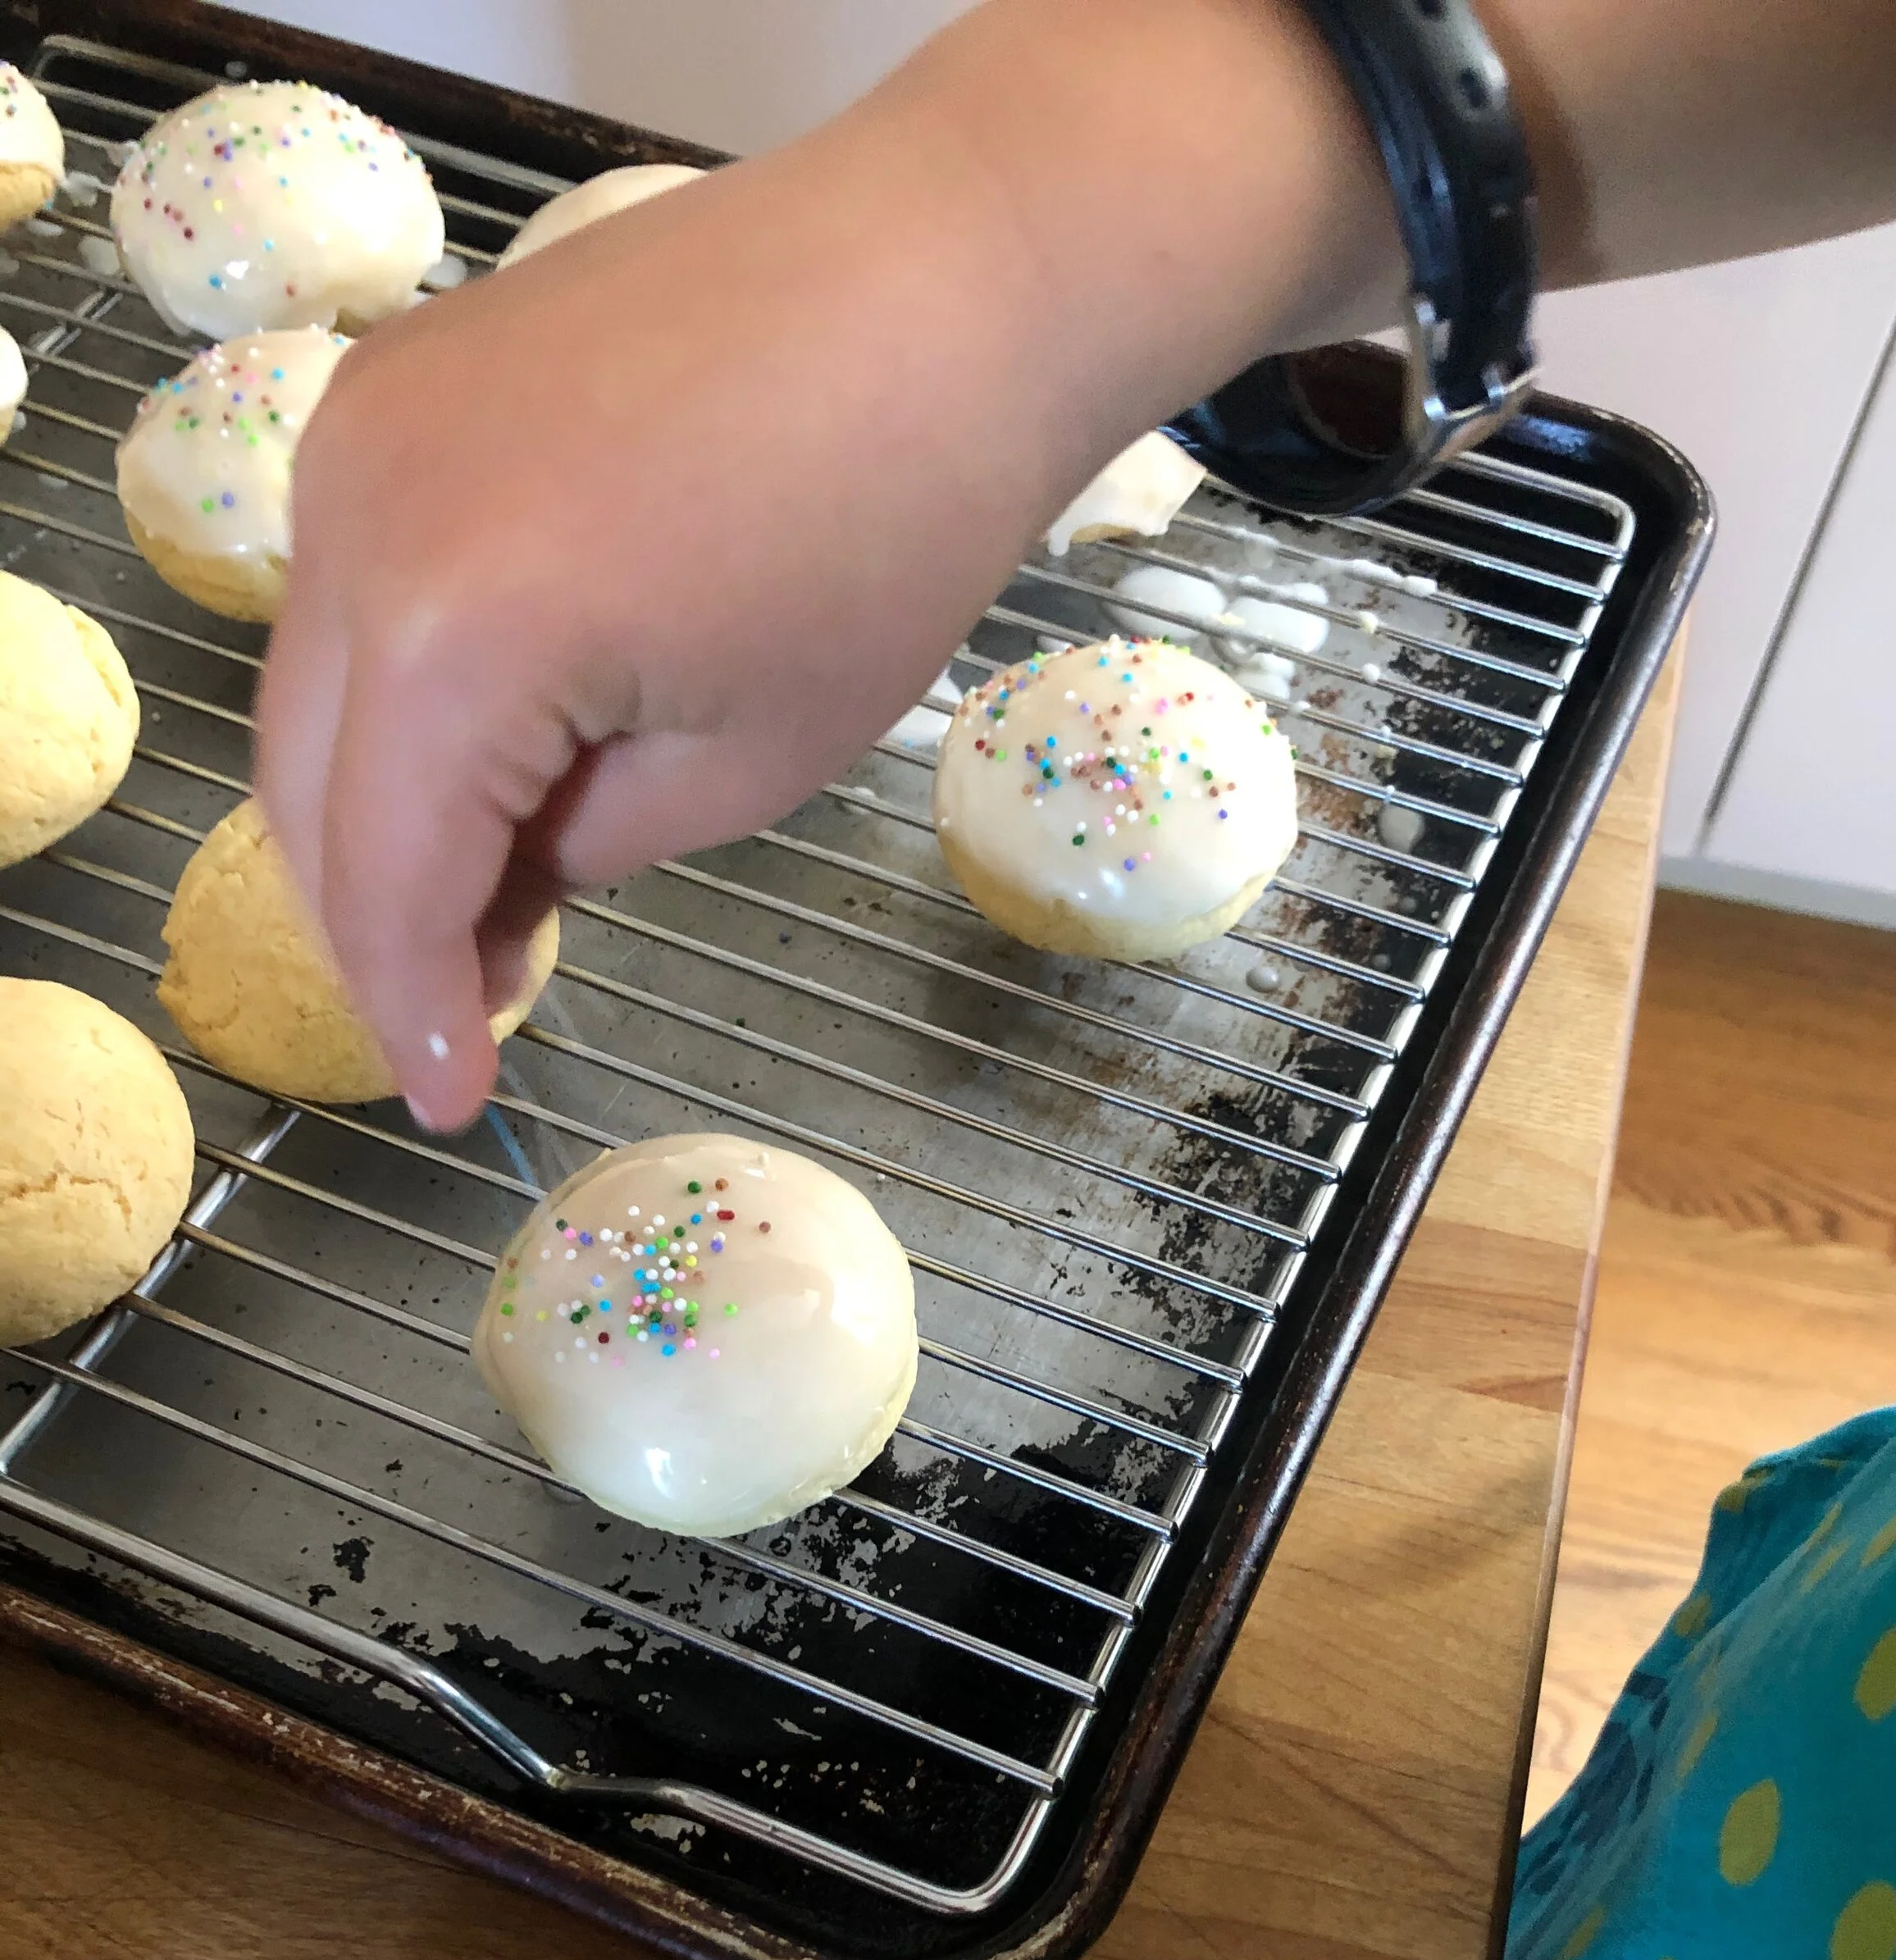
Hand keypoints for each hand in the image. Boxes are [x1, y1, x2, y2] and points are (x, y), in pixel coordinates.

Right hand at [258, 0, 1394, 1128]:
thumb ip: (576, 850)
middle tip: (471, 1017)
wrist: (946, 278)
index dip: (412, 1009)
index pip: (386, 874)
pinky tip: (498, 760)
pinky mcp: (398, 385)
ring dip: (384, 812)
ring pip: (317, 686)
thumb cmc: (889, 530)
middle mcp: (359, 517)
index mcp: (454, 632)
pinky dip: (404, 692)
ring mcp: (362, 430)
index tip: (453, 1105)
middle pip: (310, 786)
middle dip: (383, 925)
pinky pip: (360, 583)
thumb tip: (495, 883)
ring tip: (501, 902)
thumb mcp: (745, 766)